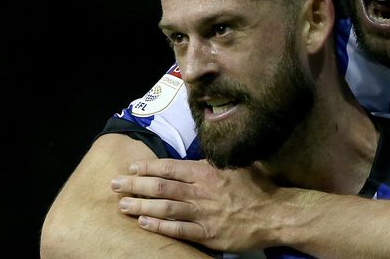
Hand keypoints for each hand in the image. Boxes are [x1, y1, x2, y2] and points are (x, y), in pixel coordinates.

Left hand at [111, 159, 278, 251]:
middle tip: (115, 184)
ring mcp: (203, 214)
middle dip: (135, 185)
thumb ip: (215, 162)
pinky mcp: (207, 234)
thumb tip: (198, 156)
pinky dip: (159, 226)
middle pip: (161, 187)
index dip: (148, 168)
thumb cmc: (257, 188)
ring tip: (122, 205)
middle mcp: (201, 191)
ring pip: (165, 208)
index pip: (170, 167)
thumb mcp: (237, 166)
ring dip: (140, 206)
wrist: (274, 214)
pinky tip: (144, 223)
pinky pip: (177, 230)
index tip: (132, 168)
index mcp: (207, 172)